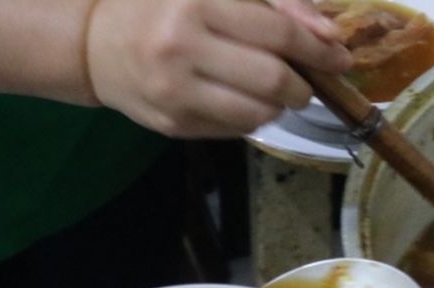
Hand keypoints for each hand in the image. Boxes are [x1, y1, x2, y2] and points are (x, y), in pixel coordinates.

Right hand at [86, 0, 351, 137]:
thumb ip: (277, 3)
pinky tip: (243, 100)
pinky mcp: (172, 124)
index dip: (319, 49)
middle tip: (305, 83)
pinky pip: (236, 130)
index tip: (339, 57)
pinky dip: (253, 118)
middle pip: (275, 80)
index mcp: (196, 3)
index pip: (279, 33)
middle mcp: (182, 48)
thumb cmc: (165, 7)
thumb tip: (327, 33)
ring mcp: (174, 91)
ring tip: (274, 91)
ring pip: (259, 113)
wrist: (94, 42)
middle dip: (304, 86)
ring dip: (280, 106)